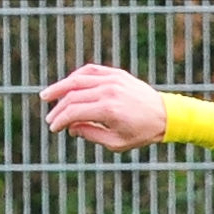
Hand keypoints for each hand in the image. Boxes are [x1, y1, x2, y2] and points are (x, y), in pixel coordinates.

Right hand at [41, 64, 168, 151]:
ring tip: (47, 96)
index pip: (75, 111)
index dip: (61, 120)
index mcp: (108, 110)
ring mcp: (112, 79)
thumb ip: (92, 134)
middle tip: (50, 118)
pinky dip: (76, 77)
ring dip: (60, 88)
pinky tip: (67, 85)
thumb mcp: (117, 142)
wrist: (166, 115)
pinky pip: (90, 71)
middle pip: (73, 96)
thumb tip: (71, 128)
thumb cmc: (142, 133)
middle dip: (59, 108)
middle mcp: (108, 91)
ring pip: (77, 79)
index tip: (54, 128)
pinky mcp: (115, 73)